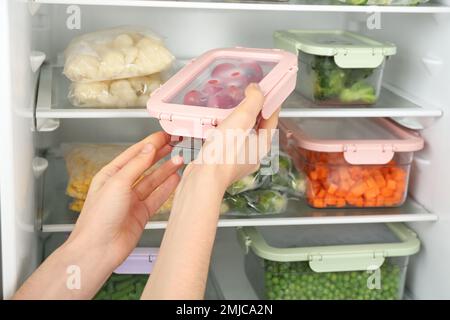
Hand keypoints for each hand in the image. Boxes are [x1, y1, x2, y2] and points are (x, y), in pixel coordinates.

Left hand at [67, 132, 182, 266]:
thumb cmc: (97, 219)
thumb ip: (136, 164)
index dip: (150, 143)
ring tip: (180, 160)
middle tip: (175, 144)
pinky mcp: (141, 214)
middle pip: (145, 165)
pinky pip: (157, 197)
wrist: (99, 249)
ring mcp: (132, 200)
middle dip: (160, 154)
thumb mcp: (117, 183)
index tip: (164, 135)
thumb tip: (149, 148)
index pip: (134, 153)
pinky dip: (167, 188)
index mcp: (110, 175)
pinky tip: (175, 179)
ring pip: (153, 181)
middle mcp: (121, 186)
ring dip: (166, 170)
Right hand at [185, 83, 279, 191]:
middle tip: (246, 97)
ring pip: (240, 136)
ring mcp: (237, 161)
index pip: (272, 120)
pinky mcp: (222, 163)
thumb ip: (253, 101)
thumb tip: (257, 89)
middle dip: (253, 112)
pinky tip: (214, 127)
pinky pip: (227, 143)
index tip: (267, 91)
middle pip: (257, 128)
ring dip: (236, 122)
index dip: (271, 104)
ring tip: (228, 110)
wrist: (203, 179)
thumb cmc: (224, 152)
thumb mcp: (242, 119)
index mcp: (262, 145)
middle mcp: (252, 155)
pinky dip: (223, 132)